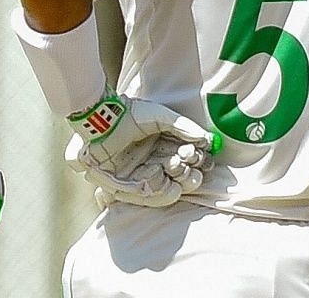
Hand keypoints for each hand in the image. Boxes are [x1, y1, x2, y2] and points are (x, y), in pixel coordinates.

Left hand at [66, 91, 217, 206]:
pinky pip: (139, 196)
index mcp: (161, 150)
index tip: (198, 155)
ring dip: (172, 182)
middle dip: (187, 176)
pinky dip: (152, 189)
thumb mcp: (160, 117)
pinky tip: (157, 172)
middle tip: (185, 163)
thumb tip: (206, 139)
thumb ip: (183, 127)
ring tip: (172, 164)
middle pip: (177, 182)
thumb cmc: (129, 113)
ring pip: (161, 192)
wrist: (102, 116)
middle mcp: (150, 165)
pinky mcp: (119, 185)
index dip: (195, 162)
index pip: (184, 164)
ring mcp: (135, 177)